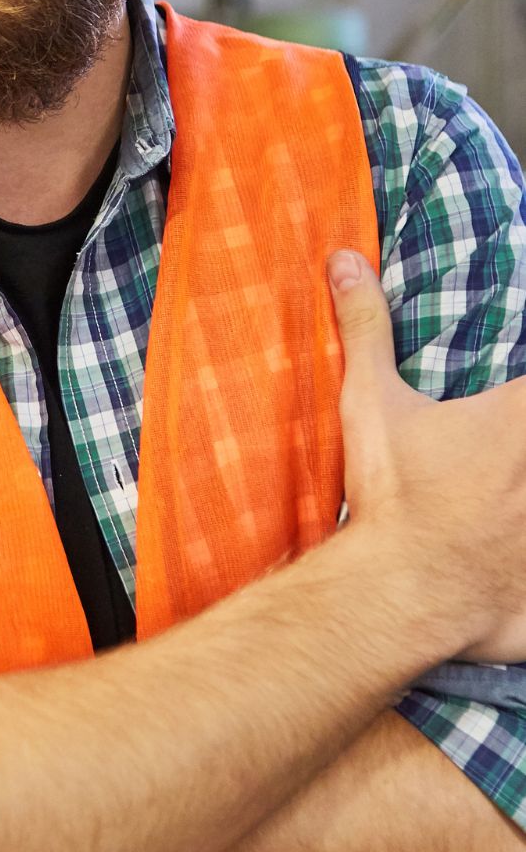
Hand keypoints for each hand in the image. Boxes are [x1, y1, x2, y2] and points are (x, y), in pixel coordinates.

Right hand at [328, 249, 525, 661]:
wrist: (403, 591)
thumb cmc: (392, 495)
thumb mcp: (370, 404)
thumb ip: (365, 329)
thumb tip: (344, 259)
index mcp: (518, 421)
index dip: (520, 393)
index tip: (509, 397)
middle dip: (517, 443)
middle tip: (495, 453)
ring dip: (524, 502)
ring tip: (503, 500)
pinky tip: (511, 554)